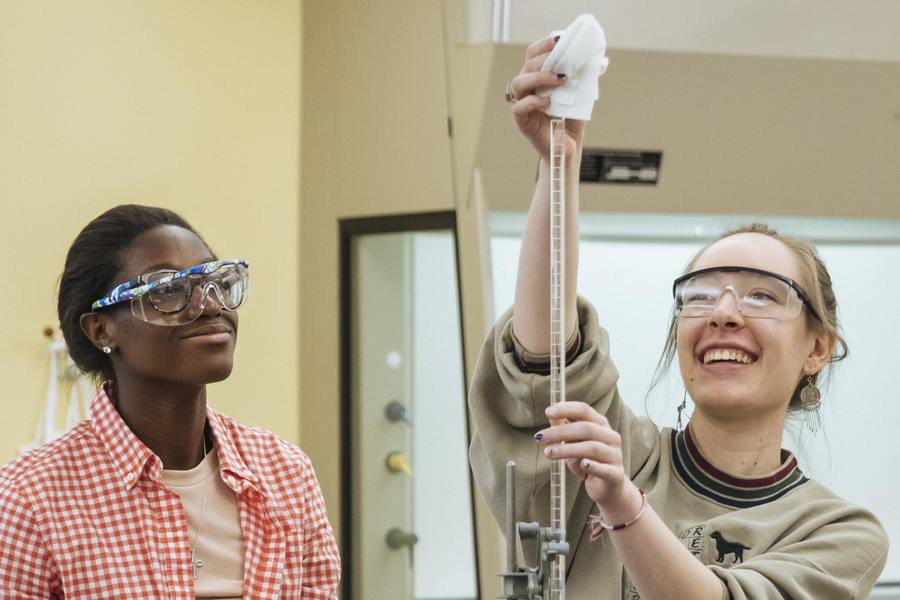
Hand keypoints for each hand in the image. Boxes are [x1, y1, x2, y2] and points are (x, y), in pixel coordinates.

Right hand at [509, 36, 584, 159]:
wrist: (567, 145)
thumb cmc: (570, 119)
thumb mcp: (579, 93)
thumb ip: (580, 76)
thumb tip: (593, 58)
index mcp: (538, 77)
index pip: (533, 54)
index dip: (543, 45)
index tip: (559, 40)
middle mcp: (527, 88)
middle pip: (527, 65)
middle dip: (545, 60)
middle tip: (564, 64)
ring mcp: (522, 103)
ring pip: (518, 83)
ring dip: (540, 78)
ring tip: (560, 80)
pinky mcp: (522, 121)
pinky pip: (520, 106)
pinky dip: (533, 101)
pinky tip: (548, 102)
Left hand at [535, 402, 628, 506]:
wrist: (606, 488)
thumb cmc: (587, 461)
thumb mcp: (572, 444)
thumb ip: (563, 429)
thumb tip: (551, 416)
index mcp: (600, 424)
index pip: (584, 410)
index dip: (566, 409)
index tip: (547, 412)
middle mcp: (611, 437)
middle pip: (586, 428)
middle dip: (560, 432)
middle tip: (540, 437)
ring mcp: (615, 455)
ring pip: (592, 448)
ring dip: (567, 449)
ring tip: (548, 453)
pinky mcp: (616, 475)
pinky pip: (605, 469)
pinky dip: (593, 466)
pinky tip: (582, 464)